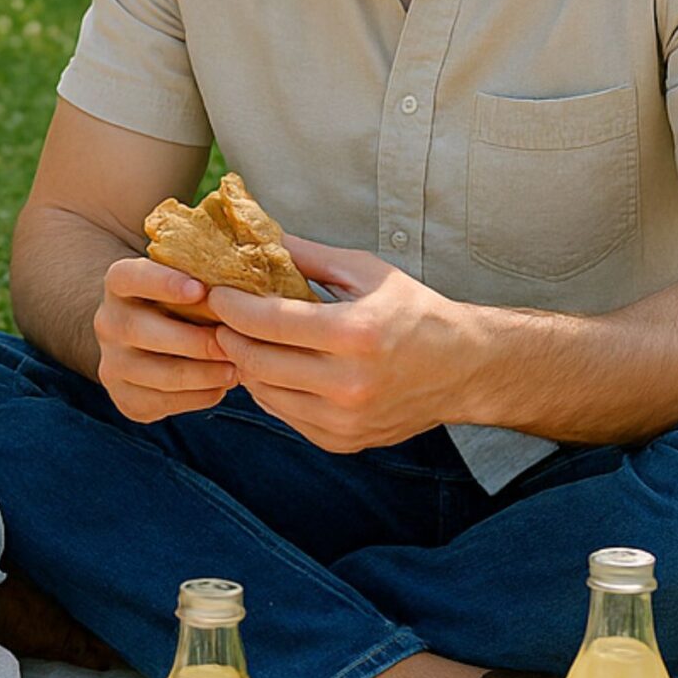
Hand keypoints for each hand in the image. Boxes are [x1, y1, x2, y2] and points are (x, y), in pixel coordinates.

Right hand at [93, 255, 238, 423]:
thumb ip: (209, 267)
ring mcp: (112, 363)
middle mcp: (108, 322)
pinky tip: (221, 386)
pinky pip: (161, 402)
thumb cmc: (189, 303)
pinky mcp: (125, 398)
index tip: (201, 289)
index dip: (161, 282)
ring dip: (200, 374)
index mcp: (119, 283)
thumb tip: (254, 253)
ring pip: (154, 373)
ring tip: (236, 370)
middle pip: (139, 330)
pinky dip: (197, 397)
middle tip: (230, 342)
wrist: (161, 342)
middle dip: (191, 340)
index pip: (129, 276)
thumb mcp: (191, 278)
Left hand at [203, 236, 483, 453]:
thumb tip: (256, 236)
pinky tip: (275, 368)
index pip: (267, 322)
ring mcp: (345, 419)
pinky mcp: (341, 441)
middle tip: (220, 318)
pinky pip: (284, 415)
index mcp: (356, 333)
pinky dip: (270, 390)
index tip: (215, 293)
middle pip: (257, 361)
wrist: (462, 369)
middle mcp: (349, 383)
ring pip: (263, 393)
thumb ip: (307, 255)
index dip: (230, 306)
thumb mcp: (366, 272)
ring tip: (244, 340)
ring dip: (245, 364)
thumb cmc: (413, 312)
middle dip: (229, 336)